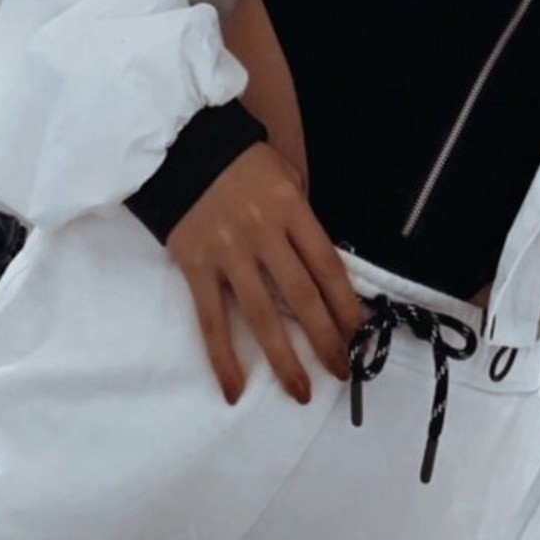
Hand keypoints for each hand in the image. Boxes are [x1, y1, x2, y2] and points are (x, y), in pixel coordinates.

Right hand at [166, 141, 366, 405]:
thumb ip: (302, 221)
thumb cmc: (241, 163)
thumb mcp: (285, 177)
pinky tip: (235, 388)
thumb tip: (322, 274)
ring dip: (284, 359)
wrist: (180, 148)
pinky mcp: (195, 267)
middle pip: (301, 296)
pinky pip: (211, 320)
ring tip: (300, 391)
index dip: (346, 304)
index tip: (359, 336)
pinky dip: (223, 357)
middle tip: (340, 371)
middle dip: (325, 339)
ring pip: (261, 315)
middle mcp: (262, 233)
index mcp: (290, 208)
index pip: (327, 266)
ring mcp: (227, 253)